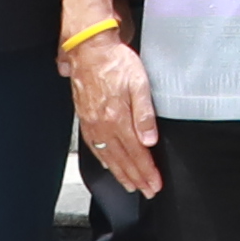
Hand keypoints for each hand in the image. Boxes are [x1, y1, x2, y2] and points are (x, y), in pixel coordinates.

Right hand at [66, 29, 162, 202]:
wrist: (89, 49)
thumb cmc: (116, 62)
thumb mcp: (139, 83)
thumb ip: (144, 114)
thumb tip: (149, 141)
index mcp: (117, 118)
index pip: (136, 153)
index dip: (146, 171)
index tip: (155, 184)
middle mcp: (102, 125)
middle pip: (122, 159)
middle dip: (136, 178)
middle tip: (147, 191)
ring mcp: (91, 123)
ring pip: (107, 156)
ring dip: (120, 173)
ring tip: (130, 185)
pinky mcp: (84, 118)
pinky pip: (94, 146)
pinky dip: (103, 160)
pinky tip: (108, 165)